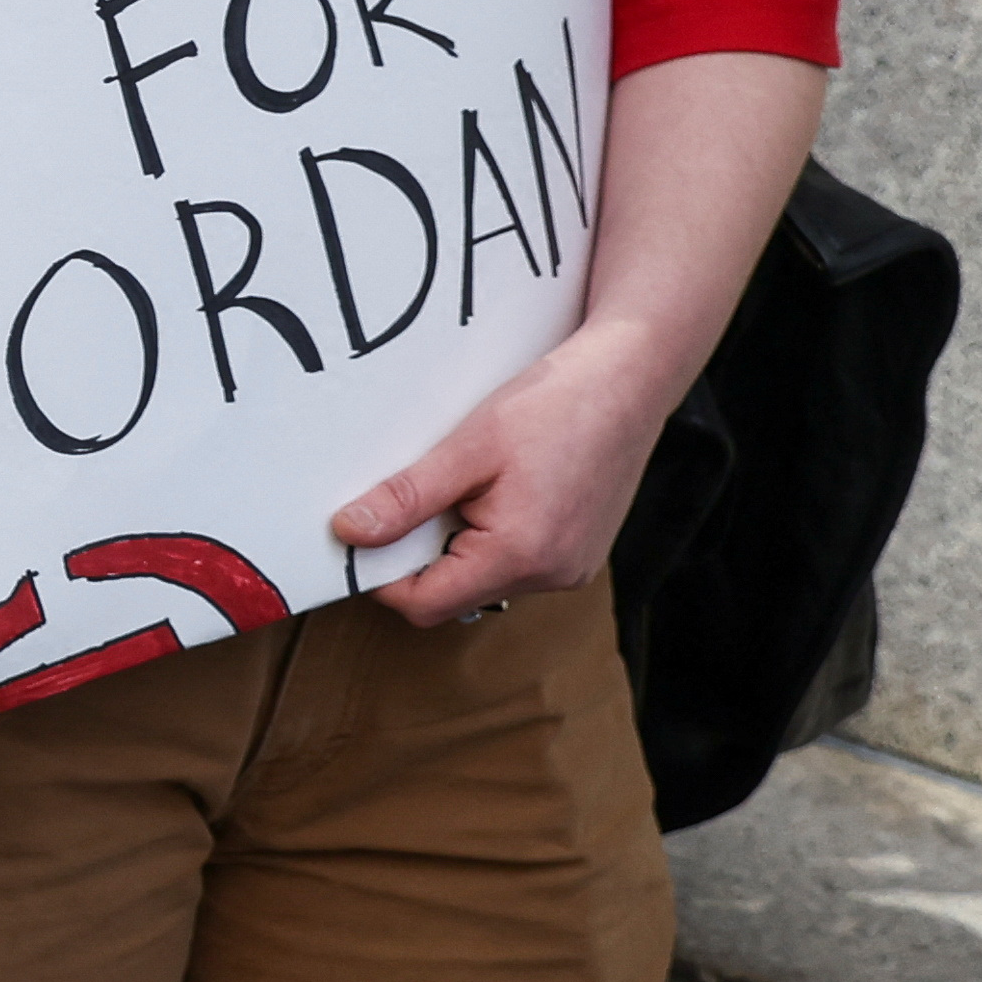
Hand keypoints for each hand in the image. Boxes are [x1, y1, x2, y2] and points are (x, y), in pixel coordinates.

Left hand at [332, 50, 822, 628]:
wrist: (632, 376)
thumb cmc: (557, 403)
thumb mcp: (468, 447)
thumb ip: (406, 497)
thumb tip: (348, 532)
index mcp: (520, 557)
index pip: (425, 604)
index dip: (382, 577)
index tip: (359, 534)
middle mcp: (551, 576)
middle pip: (454, 593)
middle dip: (419, 555)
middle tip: (408, 496)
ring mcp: (572, 567)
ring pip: (484, 576)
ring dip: (456, 541)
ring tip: (460, 482)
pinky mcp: (581, 550)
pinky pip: (517, 559)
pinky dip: (490, 534)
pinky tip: (495, 485)